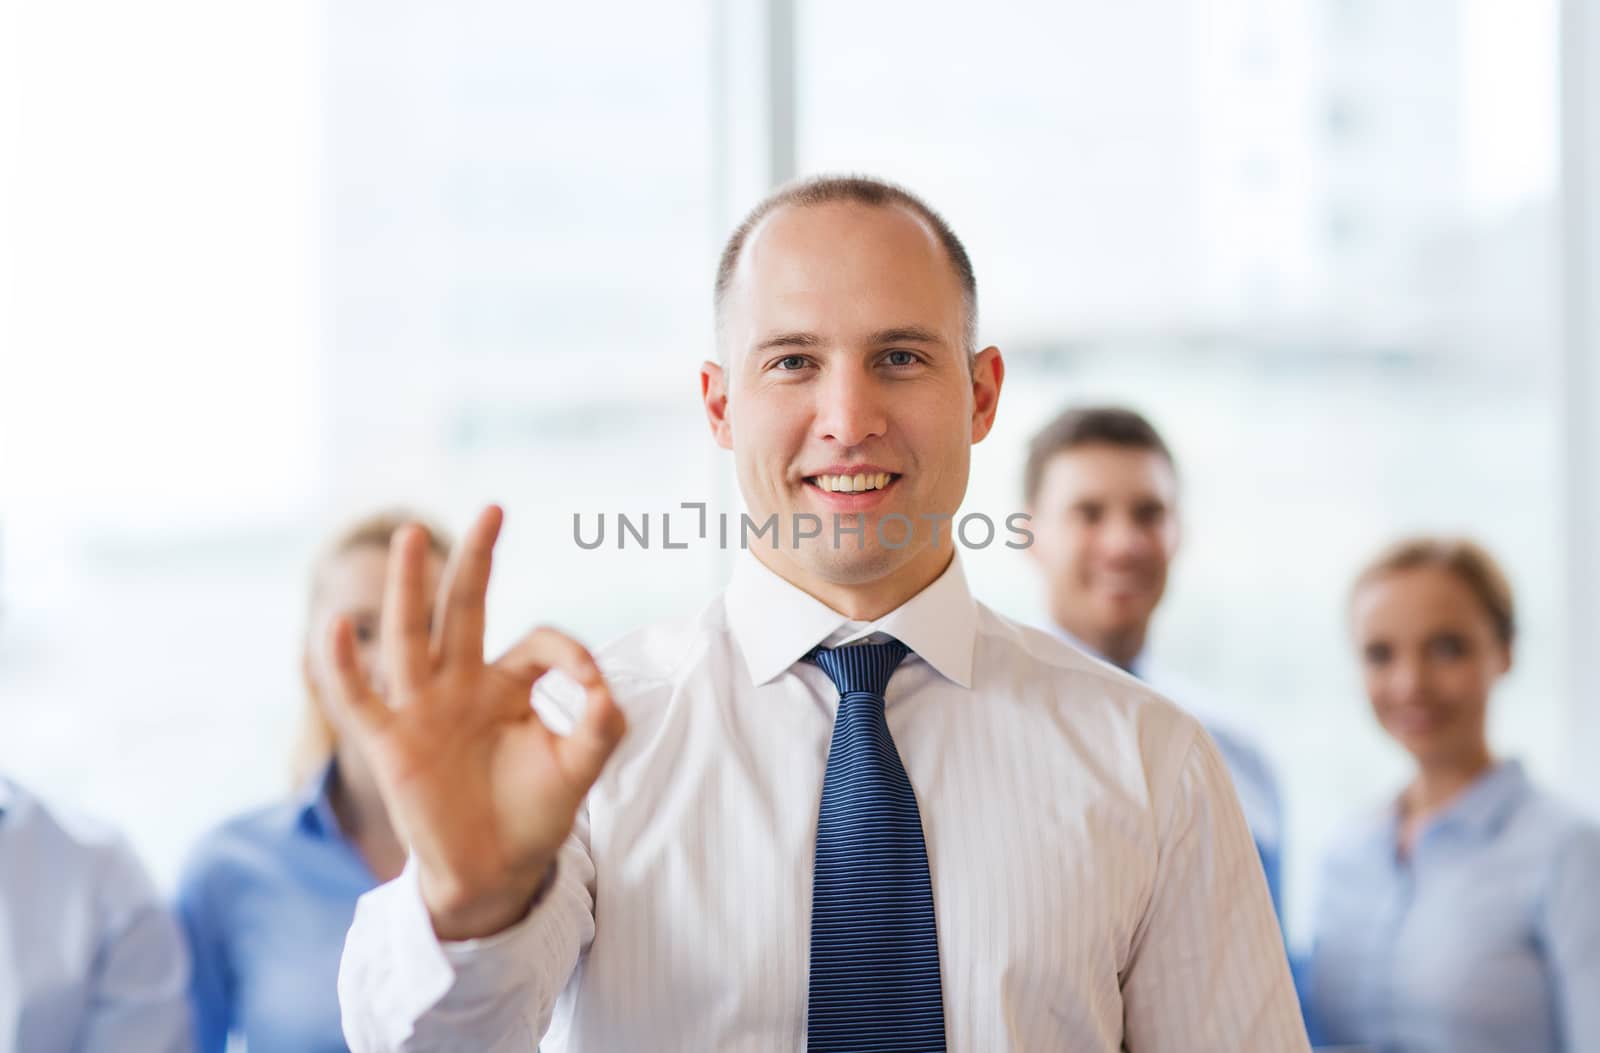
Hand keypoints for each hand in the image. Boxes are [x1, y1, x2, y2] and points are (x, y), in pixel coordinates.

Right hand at [325, 505, 626, 939]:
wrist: (496, 873)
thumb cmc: (535, 814)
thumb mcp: (579, 768)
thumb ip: (600, 727)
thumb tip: (603, 690)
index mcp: (507, 684)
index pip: (537, 642)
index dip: (570, 656)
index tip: (592, 687)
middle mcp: (461, 685)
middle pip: (465, 610)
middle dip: (477, 561)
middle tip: (493, 509)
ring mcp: (422, 710)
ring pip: (412, 636)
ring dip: (410, 586)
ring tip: (411, 535)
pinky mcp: (392, 744)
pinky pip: (360, 698)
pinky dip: (343, 665)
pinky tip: (333, 625)